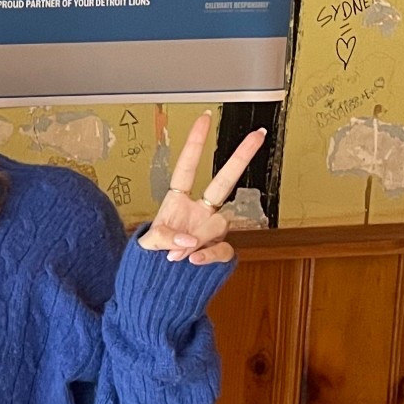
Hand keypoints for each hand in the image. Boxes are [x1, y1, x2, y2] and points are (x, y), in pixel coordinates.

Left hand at [137, 114, 266, 265]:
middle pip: (224, 180)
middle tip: (257, 134)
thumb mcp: (146, 244)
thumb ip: (164, 239)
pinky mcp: (219, 250)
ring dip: (199, 238)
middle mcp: (199, 211)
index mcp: (177, 201)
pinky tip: (193, 261)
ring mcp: (211, 230)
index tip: (205, 118)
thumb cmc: (150, 258)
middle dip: (241, 157)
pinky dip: (209, 256)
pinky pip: (223, 250)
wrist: (159, 285)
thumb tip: (187, 242)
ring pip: (219, 225)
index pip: (187, 167)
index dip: (196, 143)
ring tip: (177, 256)